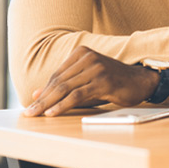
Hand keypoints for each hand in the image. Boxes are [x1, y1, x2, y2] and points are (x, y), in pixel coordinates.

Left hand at [24, 46, 158, 116]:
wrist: (140, 81)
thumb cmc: (112, 81)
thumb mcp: (86, 80)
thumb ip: (64, 85)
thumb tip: (38, 93)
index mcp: (82, 52)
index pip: (57, 74)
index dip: (43, 91)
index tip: (30, 104)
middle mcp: (88, 57)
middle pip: (59, 81)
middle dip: (42, 99)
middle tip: (28, 113)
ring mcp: (96, 68)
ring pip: (66, 88)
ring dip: (48, 104)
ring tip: (36, 114)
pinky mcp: (103, 81)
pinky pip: (78, 95)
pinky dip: (63, 105)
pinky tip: (53, 113)